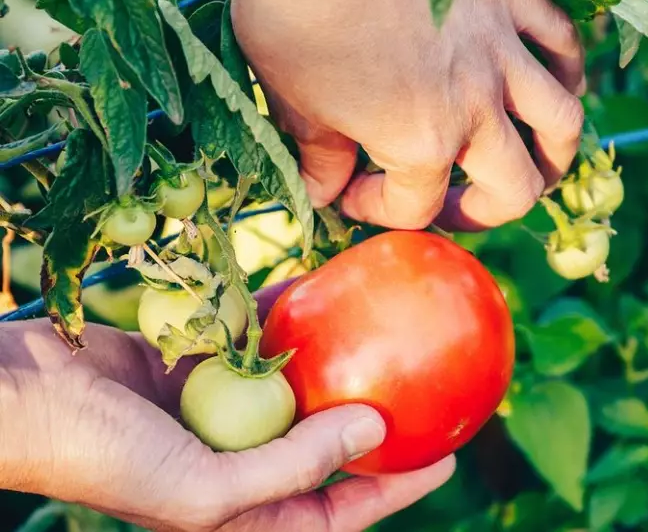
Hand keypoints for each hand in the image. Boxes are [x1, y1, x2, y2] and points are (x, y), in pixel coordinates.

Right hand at [0, 286, 453, 531]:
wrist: (22, 396)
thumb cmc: (103, 456)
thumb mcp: (203, 488)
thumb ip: (293, 464)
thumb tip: (374, 428)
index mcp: (240, 512)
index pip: (337, 508)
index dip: (395, 488)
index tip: (447, 455)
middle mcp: (237, 462)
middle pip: (327, 448)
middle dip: (376, 425)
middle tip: (429, 391)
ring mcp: (218, 411)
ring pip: (297, 389)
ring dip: (338, 364)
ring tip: (390, 335)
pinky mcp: (198, 363)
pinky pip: (257, 342)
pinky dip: (288, 321)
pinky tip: (323, 293)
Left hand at [226, 0, 585, 230]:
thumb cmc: (296, 13)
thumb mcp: (292, 102)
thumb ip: (319, 156)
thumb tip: (324, 189)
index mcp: (419, 141)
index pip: (413, 205)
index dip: (376, 209)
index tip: (349, 192)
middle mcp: (473, 106)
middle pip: (515, 188)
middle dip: (484, 212)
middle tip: (454, 203)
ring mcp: (498, 50)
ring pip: (561, 122)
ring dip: (554, 156)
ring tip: (536, 164)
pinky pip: (560, 40)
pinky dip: (566, 68)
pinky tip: (557, 82)